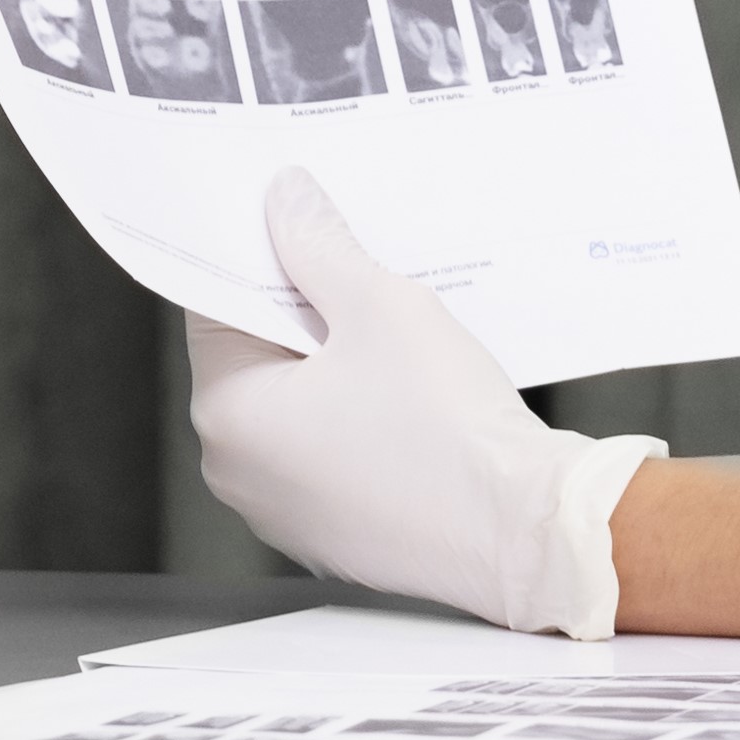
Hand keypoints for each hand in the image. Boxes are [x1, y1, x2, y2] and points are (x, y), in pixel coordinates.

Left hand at [186, 168, 665, 637]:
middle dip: (303, 316)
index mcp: (226, 415)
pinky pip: (331, 456)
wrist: (524, 531)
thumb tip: (286, 204)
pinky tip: (410, 401)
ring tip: (395, 345)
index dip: (262, 261)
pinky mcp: (335, 536)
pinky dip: (359, 422)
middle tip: (362, 283)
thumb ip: (319, 246)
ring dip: (336, 370)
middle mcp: (237, 474)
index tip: (299, 230)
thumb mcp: (379, 306)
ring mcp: (285, 514)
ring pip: (297, 410)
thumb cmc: (448, 432)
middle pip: (256, 360)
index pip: (215, 307)